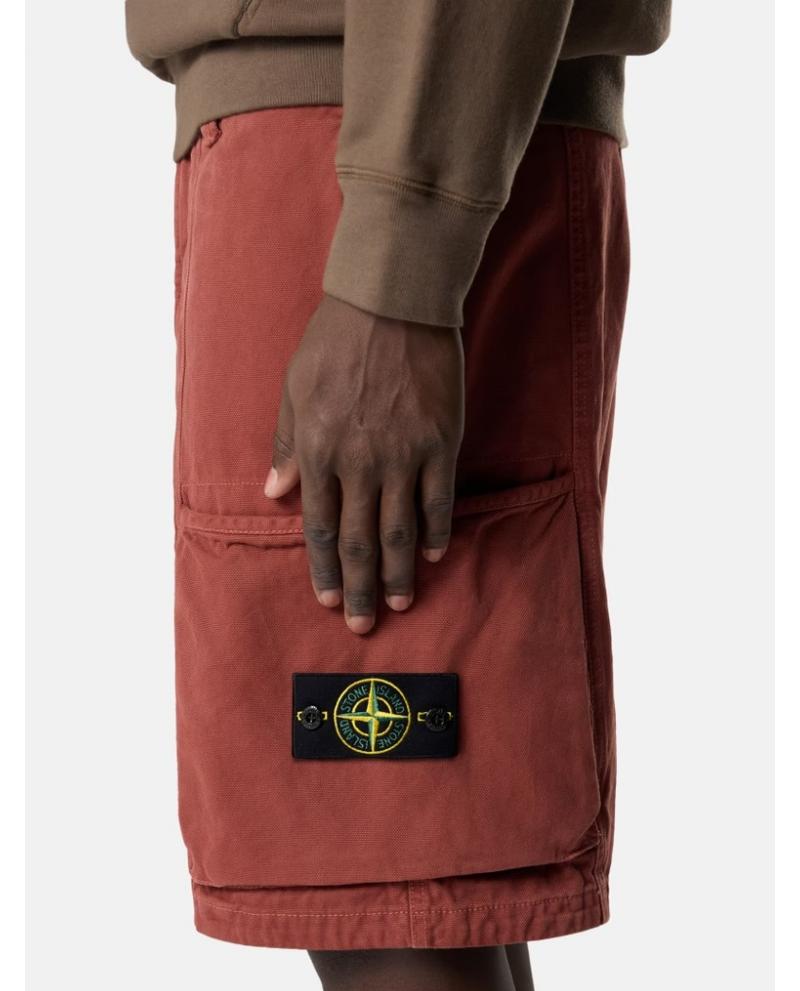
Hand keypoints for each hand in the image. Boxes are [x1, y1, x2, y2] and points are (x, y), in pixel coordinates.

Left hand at [265, 294, 463, 633]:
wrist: (392, 302)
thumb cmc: (335, 340)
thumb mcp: (294, 388)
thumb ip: (287, 444)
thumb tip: (275, 491)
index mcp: (318, 450)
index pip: (317, 526)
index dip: (322, 568)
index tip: (328, 599)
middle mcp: (359, 462)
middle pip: (358, 540)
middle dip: (360, 588)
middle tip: (363, 626)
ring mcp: (404, 455)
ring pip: (400, 530)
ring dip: (399, 573)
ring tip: (399, 604)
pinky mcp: (441, 442)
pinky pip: (439, 499)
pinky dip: (435, 532)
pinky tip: (432, 556)